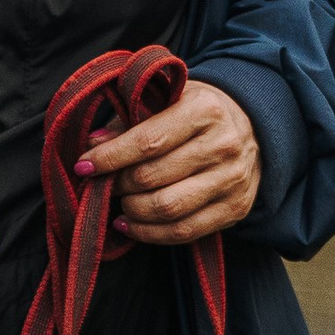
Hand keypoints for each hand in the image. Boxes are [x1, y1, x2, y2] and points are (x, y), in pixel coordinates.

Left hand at [79, 82, 260, 244]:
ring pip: (167, 209)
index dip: (110, 158)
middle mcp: (223, 145)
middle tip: (101, 185)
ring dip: (131, 211)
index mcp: (204, 110)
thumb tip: (92, 144)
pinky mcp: (235, 208)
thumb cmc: (194, 112)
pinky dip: (149, 233)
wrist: (251, 127)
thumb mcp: (165, 101)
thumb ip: (128, 121)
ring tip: (116, 204)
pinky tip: (129, 224)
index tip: (83, 166)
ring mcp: (232, 180)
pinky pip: (184, 232)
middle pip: (153, 178)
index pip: (148, 142)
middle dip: (117, 185)